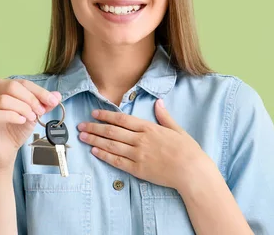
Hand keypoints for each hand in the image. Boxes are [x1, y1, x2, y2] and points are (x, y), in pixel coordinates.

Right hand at [0, 78, 61, 170]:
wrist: (5, 152)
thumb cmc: (16, 130)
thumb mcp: (33, 114)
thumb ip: (44, 104)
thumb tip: (57, 95)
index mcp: (2, 87)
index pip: (22, 83)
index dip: (39, 91)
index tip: (52, 101)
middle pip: (11, 86)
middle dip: (30, 98)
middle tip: (40, 111)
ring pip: (3, 99)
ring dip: (22, 108)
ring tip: (31, 117)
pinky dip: (12, 116)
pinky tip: (21, 121)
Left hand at [77, 99, 212, 189]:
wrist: (192, 172)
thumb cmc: (187, 150)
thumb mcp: (177, 129)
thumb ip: (164, 116)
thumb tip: (158, 102)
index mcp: (149, 128)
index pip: (122, 120)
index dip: (106, 116)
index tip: (94, 113)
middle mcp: (141, 140)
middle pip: (112, 132)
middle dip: (94, 128)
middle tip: (81, 125)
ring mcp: (138, 155)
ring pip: (111, 146)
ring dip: (95, 140)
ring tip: (82, 137)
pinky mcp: (138, 169)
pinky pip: (117, 162)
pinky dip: (104, 156)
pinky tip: (94, 152)